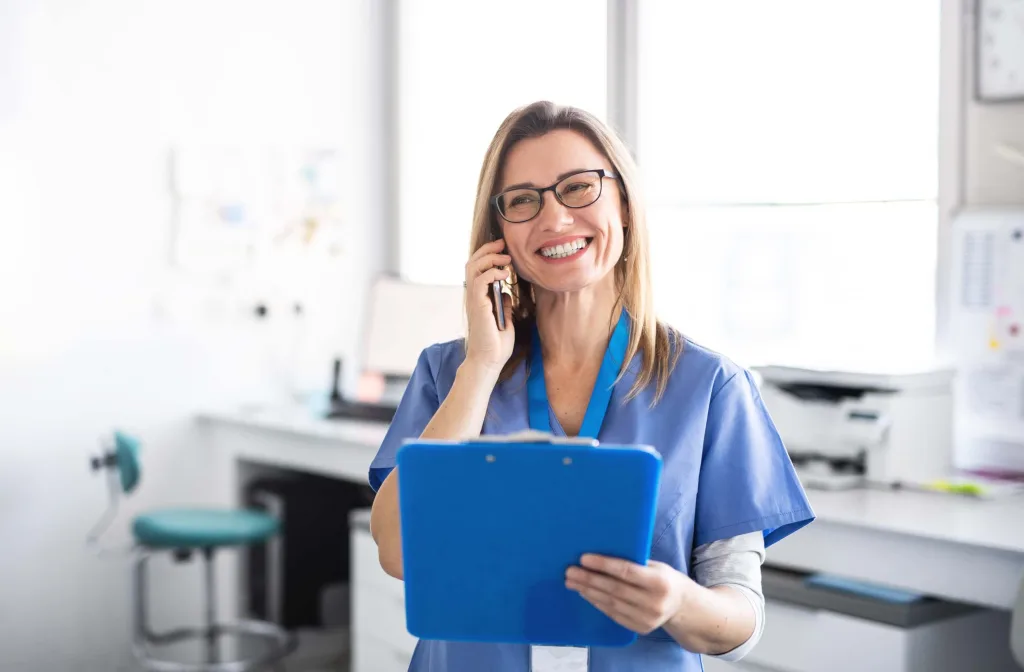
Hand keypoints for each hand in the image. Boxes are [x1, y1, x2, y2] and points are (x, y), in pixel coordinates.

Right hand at [463, 238, 514, 372]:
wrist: (490, 361)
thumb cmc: (496, 345)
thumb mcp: (505, 320)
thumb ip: (503, 305)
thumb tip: (506, 293)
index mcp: (479, 299)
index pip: (477, 269)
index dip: (488, 255)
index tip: (503, 250)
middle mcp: (473, 297)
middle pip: (472, 263)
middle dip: (487, 250)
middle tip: (503, 244)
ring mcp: (474, 300)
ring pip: (473, 267)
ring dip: (490, 258)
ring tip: (506, 258)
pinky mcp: (478, 305)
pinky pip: (481, 280)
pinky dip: (492, 272)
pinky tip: (505, 274)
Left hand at [565, 554, 690, 635]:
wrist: (682, 607)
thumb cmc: (665, 579)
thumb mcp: (656, 566)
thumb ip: (635, 562)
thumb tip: (603, 553)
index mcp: (659, 582)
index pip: (626, 572)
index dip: (603, 565)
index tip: (583, 558)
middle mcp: (653, 602)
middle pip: (614, 589)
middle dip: (589, 579)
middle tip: (570, 571)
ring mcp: (646, 618)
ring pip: (610, 603)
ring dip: (588, 591)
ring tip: (572, 582)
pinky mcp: (640, 628)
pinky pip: (613, 614)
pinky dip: (597, 603)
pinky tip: (585, 593)